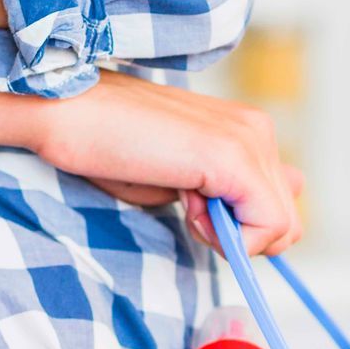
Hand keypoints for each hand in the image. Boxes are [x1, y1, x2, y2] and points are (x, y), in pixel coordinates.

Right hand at [30, 70, 303, 255]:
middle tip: (188, 210)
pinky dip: (229, 238)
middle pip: (288, 221)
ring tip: (185, 204)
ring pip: (282, 228)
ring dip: (233, 237)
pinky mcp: (233, 157)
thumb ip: (224, 199)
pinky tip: (188, 207)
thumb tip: (268, 221)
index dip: (241, 229)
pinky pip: (267, 226)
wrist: (61, 110)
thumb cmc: (107, 146)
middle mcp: (256, 130)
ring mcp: (249, 140)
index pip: (281, 203)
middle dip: (241, 236)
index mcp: (245, 131)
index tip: (194, 209)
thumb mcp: (179, 180)